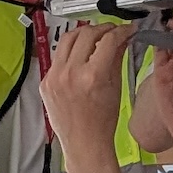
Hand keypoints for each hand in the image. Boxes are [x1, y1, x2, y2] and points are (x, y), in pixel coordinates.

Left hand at [42, 20, 136, 156]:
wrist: (84, 143)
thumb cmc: (102, 122)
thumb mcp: (116, 88)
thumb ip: (117, 58)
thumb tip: (122, 38)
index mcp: (92, 76)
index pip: (108, 40)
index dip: (121, 30)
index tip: (127, 29)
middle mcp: (70, 73)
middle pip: (86, 33)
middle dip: (102, 28)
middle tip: (112, 31)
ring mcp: (54, 77)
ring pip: (68, 39)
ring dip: (83, 34)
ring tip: (95, 37)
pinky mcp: (45, 81)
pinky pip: (58, 57)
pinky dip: (71, 52)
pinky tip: (80, 56)